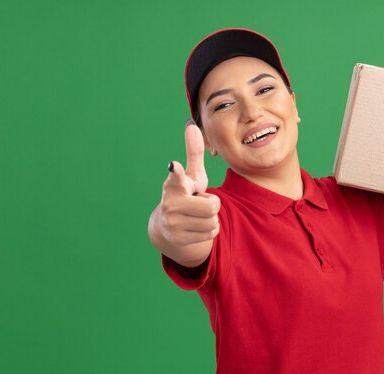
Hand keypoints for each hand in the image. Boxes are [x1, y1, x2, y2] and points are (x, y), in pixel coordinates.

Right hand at [159, 122, 220, 245]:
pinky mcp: (179, 239)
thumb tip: (191, 124)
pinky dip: (209, 230)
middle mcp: (170, 204)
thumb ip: (194, 152)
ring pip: (213, 221)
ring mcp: (173, 223)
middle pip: (213, 206)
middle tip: (200, 203)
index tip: (174, 165)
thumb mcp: (193, 175)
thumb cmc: (187, 194)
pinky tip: (197, 226)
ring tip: (197, 215)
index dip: (177, 172)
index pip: (177, 177)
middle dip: (213, 204)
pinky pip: (211, 233)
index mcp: (174, 185)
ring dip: (211, 218)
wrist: (170, 226)